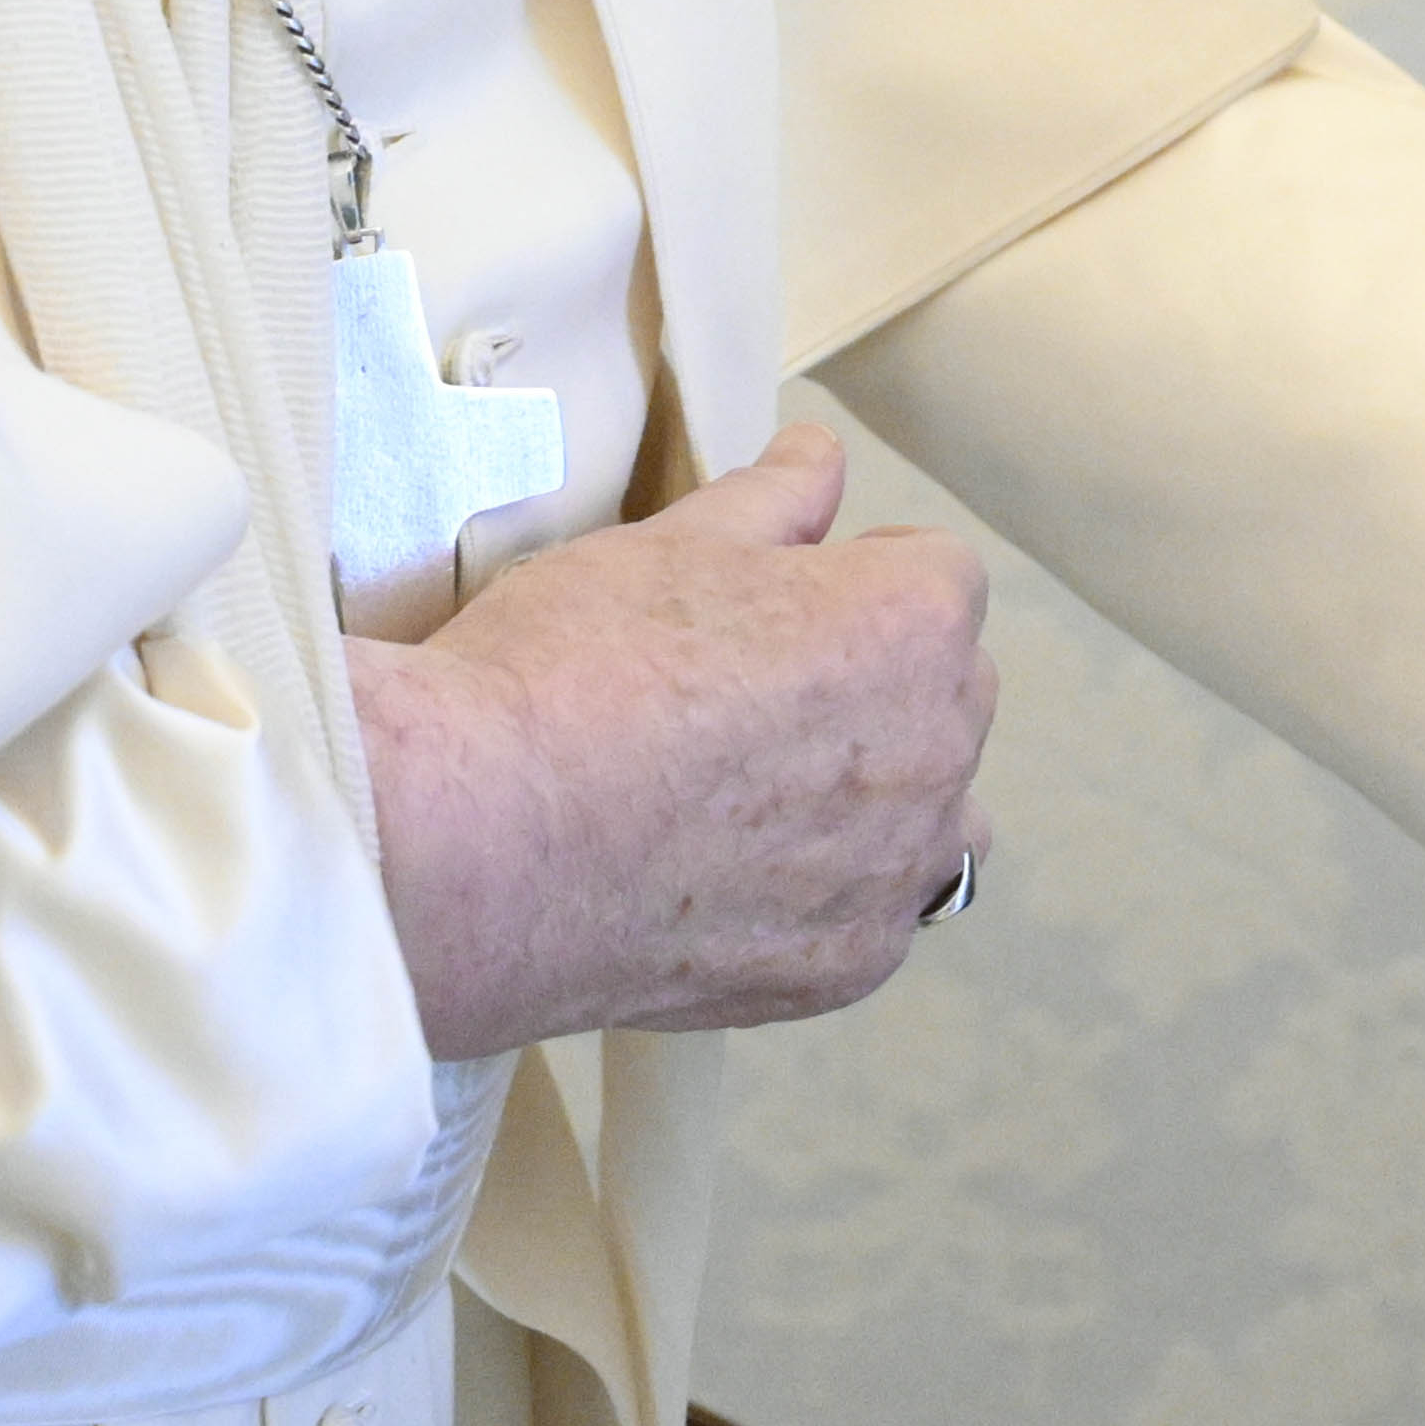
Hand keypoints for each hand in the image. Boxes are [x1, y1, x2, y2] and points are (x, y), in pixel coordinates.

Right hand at [353, 424, 994, 1061]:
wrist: (479, 845)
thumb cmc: (570, 664)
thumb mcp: (668, 545)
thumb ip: (773, 500)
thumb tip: (822, 458)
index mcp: (912, 623)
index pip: (936, 576)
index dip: (851, 580)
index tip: (772, 606)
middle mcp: (939, 747)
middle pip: (944, 693)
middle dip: (875, 681)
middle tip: (743, 698)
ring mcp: (899, 870)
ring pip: (932, 813)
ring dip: (879, 795)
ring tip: (755, 796)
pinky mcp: (851, 967)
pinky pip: (876, 913)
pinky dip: (829, 896)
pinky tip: (732, 883)